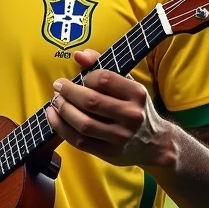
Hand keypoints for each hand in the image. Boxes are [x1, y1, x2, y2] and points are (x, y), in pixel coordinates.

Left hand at [45, 49, 176, 168]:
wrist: (155, 143)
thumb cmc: (135, 108)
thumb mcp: (127, 85)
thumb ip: (102, 66)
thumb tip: (78, 55)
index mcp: (137, 94)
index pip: (104, 79)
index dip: (86, 77)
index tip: (81, 79)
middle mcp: (131, 115)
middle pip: (91, 101)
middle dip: (68, 92)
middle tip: (58, 87)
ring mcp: (120, 137)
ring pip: (83, 123)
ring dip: (63, 110)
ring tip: (55, 102)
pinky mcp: (109, 153)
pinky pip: (79, 140)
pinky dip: (61, 128)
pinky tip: (53, 117)